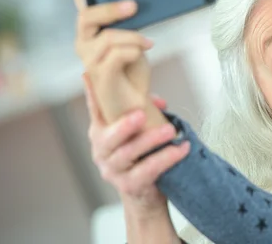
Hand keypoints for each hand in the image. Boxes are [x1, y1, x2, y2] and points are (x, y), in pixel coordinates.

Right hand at [72, 0, 159, 125]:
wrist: (135, 101)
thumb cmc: (132, 68)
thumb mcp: (134, 37)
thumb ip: (131, 21)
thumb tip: (141, 1)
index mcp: (92, 27)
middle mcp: (84, 41)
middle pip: (87, 16)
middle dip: (110, 9)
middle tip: (134, 6)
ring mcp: (89, 60)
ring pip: (107, 38)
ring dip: (132, 37)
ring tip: (147, 42)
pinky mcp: (99, 76)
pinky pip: (116, 55)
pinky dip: (134, 51)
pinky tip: (144, 51)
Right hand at [83, 73, 190, 214]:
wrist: (145, 194)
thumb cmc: (143, 154)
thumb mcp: (142, 129)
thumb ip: (146, 110)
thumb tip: (159, 102)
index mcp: (101, 132)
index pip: (95, 110)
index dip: (91, 94)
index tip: (90, 75)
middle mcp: (101, 151)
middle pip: (108, 137)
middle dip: (124, 125)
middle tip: (141, 114)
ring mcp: (112, 170)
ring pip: (128, 153)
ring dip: (151, 140)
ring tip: (170, 130)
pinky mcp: (128, 185)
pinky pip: (148, 170)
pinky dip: (166, 158)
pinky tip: (181, 149)